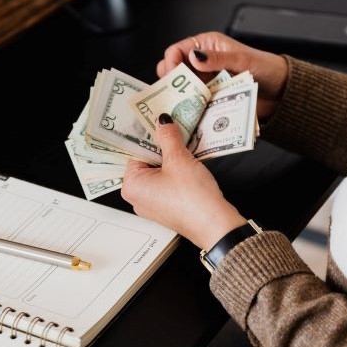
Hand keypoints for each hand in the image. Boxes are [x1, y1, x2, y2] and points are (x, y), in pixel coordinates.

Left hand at [121, 114, 246, 250]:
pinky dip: (176, 172)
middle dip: (161, 147)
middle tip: (173, 130)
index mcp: (131, 185)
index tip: (157, 122)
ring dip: (171, 159)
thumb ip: (168, 137)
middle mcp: (137, 197)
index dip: (149, 136)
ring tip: (184, 144)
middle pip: (146, 162)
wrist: (215, 225)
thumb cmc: (192, 197)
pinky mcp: (167, 208)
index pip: (135, 151)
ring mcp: (152, 204)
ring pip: (159, 172)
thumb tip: (162, 122)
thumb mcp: (179, 160)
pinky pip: (167, 183)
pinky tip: (189, 162)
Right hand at [156, 32, 288, 119]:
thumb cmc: (266, 68)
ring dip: (180, 98)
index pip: (177, 50)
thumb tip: (194, 56)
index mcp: (207, 45)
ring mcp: (206, 81)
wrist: (281, 91)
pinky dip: (190, 109)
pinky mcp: (210, 98)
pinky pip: (194, 103)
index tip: (171, 78)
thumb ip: (217, 58)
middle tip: (174, 94)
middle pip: (175, 71)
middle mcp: (203, 62)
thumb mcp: (242, 60)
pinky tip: (190, 115)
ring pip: (182, 89)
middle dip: (171, 82)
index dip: (170, 63)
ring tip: (181, 107)